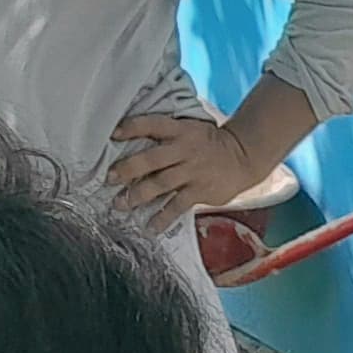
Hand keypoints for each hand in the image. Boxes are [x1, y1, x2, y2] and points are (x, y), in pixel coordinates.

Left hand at [111, 110, 259, 228]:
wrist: (243, 157)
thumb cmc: (210, 143)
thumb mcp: (191, 129)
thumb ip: (168, 136)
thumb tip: (135, 144)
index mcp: (180, 131)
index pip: (152, 125)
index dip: (132, 128)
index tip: (113, 134)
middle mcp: (184, 150)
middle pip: (151, 159)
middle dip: (128, 169)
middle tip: (109, 179)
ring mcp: (192, 172)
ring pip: (160, 184)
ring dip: (138, 195)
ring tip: (120, 204)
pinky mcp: (200, 191)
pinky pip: (177, 206)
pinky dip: (163, 217)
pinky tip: (150, 227)